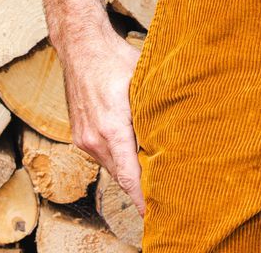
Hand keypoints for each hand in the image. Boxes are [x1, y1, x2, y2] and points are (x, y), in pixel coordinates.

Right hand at [63, 30, 148, 214]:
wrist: (81, 46)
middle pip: (122, 176)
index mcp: (111, 128)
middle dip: (141, 187)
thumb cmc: (115, 59)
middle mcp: (94, 139)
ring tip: (153, 173)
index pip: (129, 176)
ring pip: (112, 166)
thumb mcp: (144, 83)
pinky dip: (118, 158)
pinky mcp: (80, 135)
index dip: (142, 199)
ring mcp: (84, 138)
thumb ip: (158, 111)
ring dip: (129, 170)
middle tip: (165, 194)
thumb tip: (180, 131)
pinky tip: (134, 152)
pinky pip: (103, 156)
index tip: (154, 214)